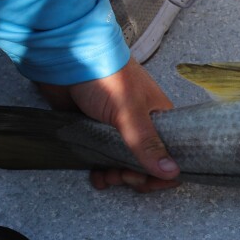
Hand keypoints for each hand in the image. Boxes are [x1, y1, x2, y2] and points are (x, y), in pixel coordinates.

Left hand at [37, 57, 180, 192]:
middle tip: (123, 177)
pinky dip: (101, 170)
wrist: (66, 58)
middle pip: (147, 163)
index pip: (172, 152)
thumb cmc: (105, 77)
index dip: (163, 172)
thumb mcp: (130, 112)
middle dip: (136, 176)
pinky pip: (103, 158)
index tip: (147, 181)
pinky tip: (96, 176)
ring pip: (124, 163)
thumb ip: (147, 144)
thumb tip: (172, 172)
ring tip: (106, 176)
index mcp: (160, 118)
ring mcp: (118, 129)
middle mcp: (142, 125)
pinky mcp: (95, 131)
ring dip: (117, 175)